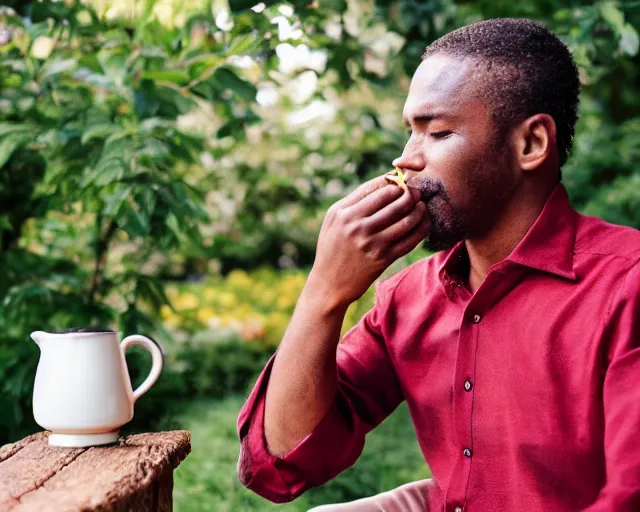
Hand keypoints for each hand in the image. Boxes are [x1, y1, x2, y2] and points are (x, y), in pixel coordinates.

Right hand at [307, 176, 429, 308]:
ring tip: (422, 206)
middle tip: (417, 193)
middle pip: (395, 200)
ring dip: (419, 210)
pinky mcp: (383, 258)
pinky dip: (421, 228)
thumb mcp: (333, 220)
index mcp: (344, 213)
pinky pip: (410, 239)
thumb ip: (354, 201)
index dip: (395, 182)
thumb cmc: (332, 247)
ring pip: (406, 218)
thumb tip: (384, 182)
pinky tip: (424, 223)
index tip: (402, 182)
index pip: (378, 188)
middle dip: (411, 193)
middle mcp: (357, 226)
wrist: (328, 284)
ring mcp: (372, 243)